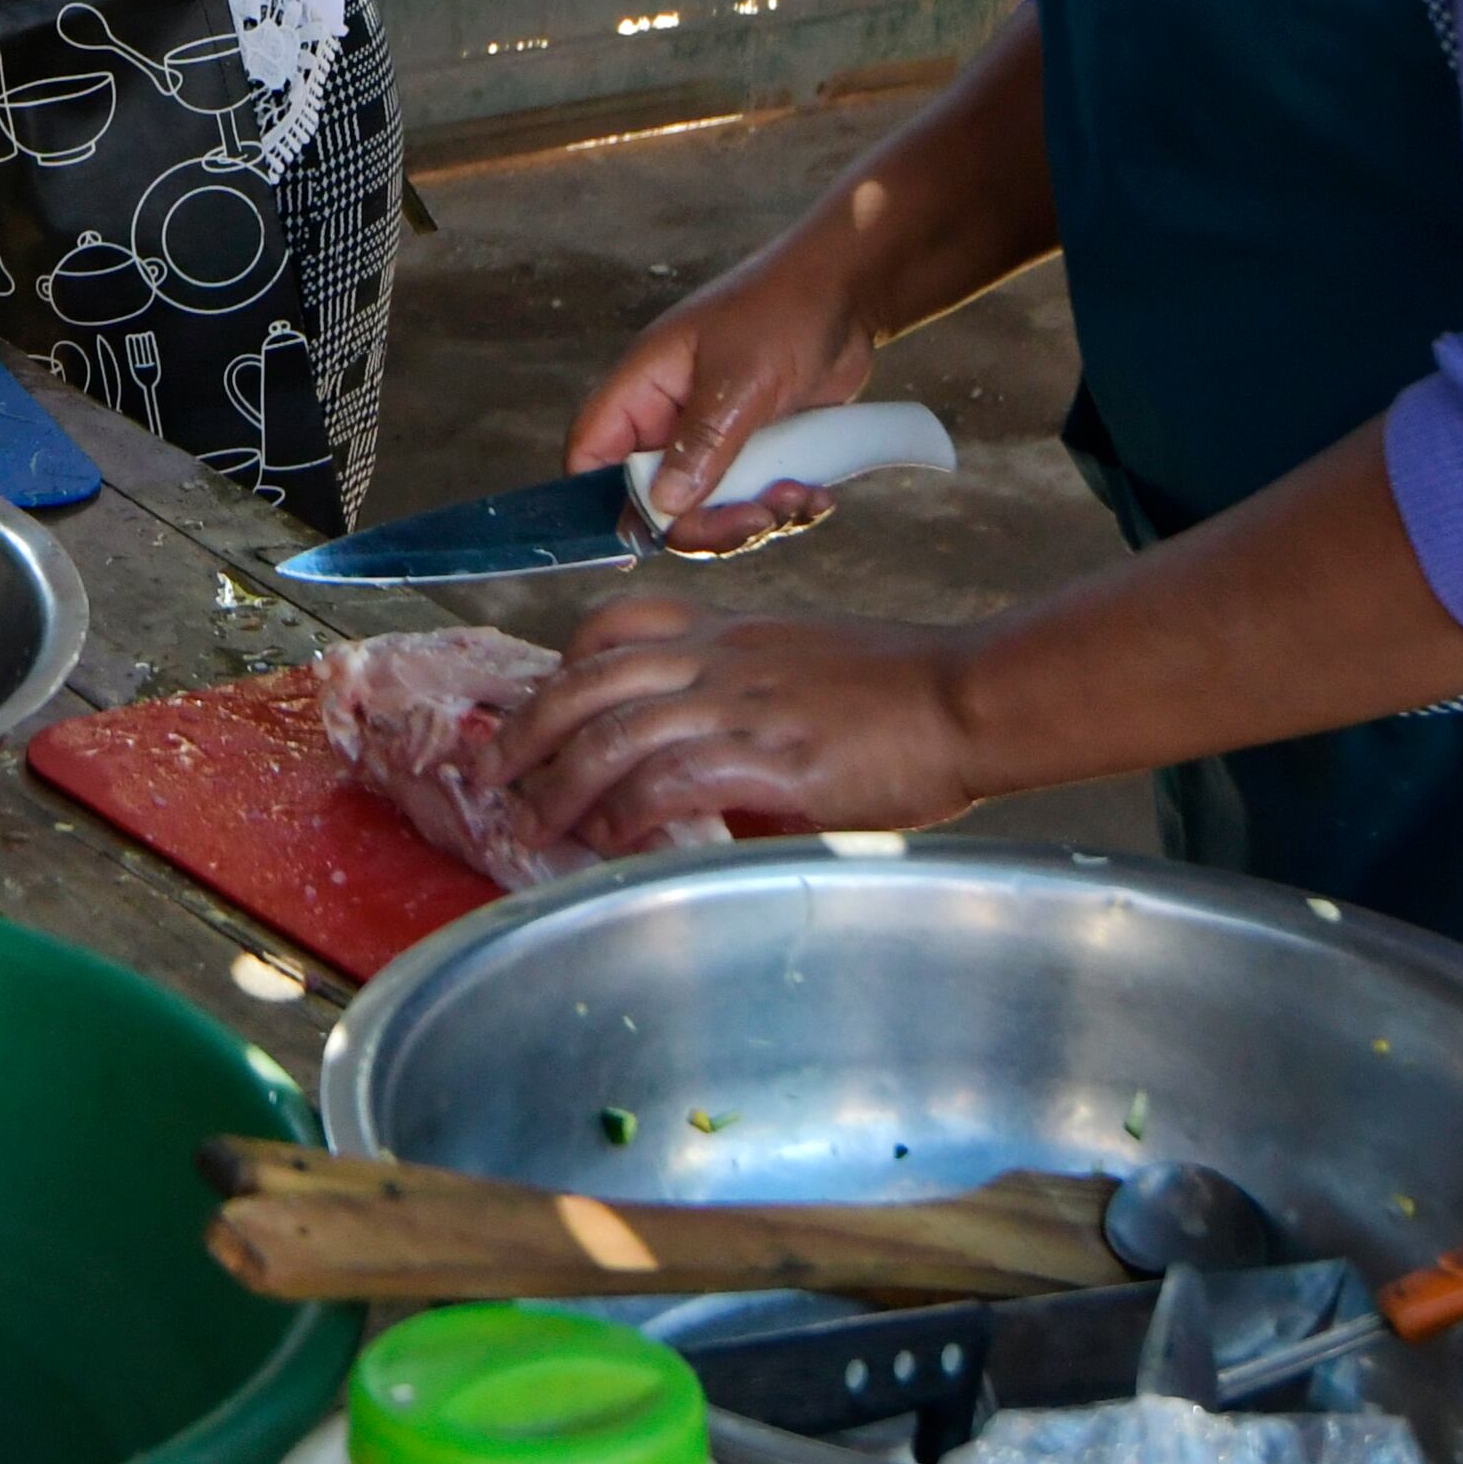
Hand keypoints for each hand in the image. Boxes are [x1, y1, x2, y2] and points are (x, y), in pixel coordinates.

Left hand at [489, 594, 983, 849]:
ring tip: (532, 821)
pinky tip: (609, 838)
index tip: (541, 702)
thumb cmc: (906, 690)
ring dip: (562, 781)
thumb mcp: (809, 668)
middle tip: (493, 770)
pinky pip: (673, 778)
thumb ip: (748, 700)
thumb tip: (703, 764)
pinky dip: (628, 810)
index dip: (564, 664)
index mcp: (731, 634)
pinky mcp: (773, 758)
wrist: (970, 696)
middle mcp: (723, 660)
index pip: (619, 625)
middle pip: (592, 679)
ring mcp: (744, 705)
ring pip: (617, 731)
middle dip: (529, 726)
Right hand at [571, 233, 878, 552]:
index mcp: (643, 389)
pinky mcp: (755, 453)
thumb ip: (700, 444)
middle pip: (655, 501)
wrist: (849, 293)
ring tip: (800, 496)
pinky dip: (784, 510)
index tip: (647, 537)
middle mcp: (668, 420)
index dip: (602, 501)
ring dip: (754, 519)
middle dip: (706, 523)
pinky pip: (753, 504)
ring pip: (709, 511)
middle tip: (755, 520)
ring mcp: (713, 440)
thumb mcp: (740, 377)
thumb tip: (662, 505)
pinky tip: (816, 494)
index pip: (591, 453)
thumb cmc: (783, 309)